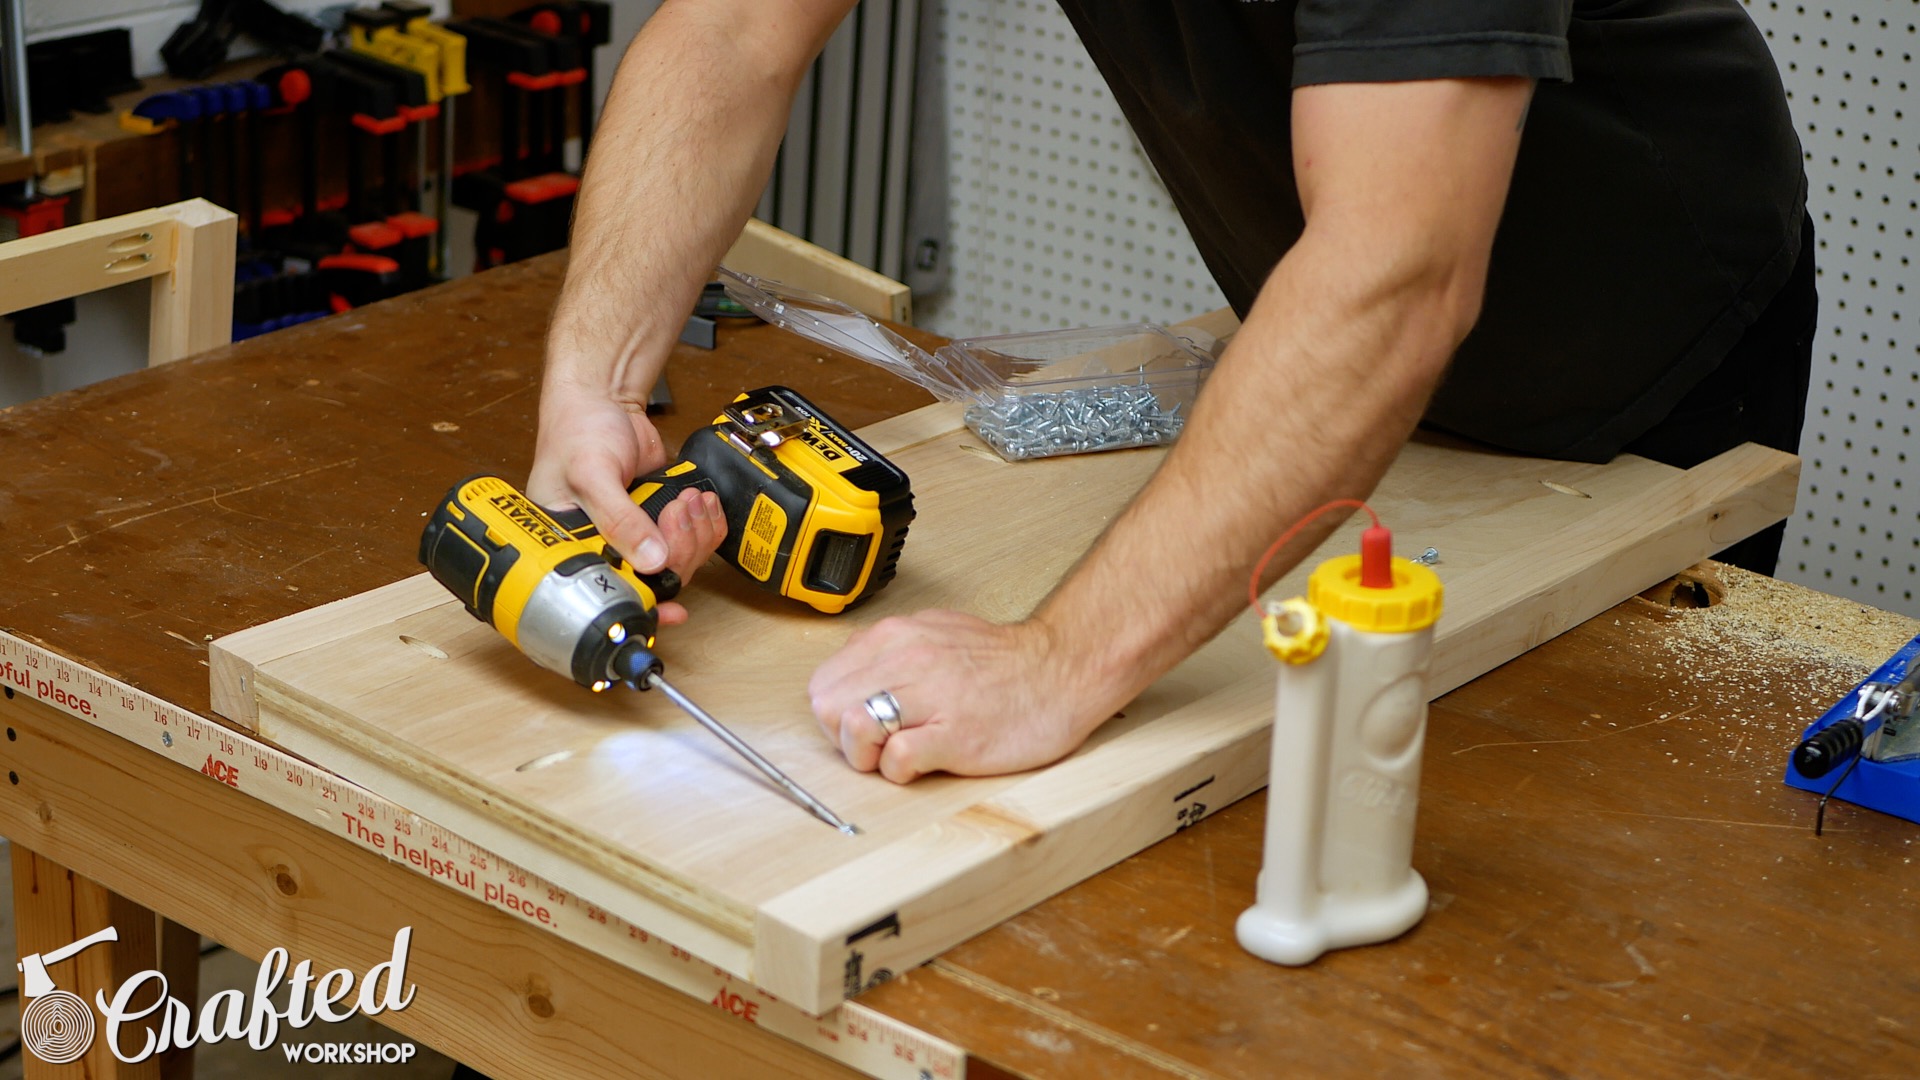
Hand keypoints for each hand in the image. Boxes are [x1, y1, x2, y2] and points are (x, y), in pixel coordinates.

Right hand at [528, 383, 725, 625]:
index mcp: (570, 549)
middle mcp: (602, 549)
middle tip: (675, 512)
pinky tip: (701, 503)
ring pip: (677, 563)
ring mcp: (634, 537)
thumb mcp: (592, 472)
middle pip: (652, 580)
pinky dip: (706, 525)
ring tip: (688, 500)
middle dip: (678, 550)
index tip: (670, 610)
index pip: (608, 592)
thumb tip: (650, 559)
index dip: (642, 605)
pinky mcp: (659, 520)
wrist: (603, 400)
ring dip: (695, 535)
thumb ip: (620, 517)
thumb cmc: (576, 431)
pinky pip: (692, 540)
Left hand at [808, 611, 1112, 782]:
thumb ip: (889, 652)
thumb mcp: (934, 633)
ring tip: (899, 752)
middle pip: (826, 708)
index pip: (822, 682)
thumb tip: (853, 677)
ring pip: (853, 729)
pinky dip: (902, 771)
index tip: (862, 720)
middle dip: (844, 736)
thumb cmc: (1002, 662)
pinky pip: (897, 760)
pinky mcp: (955, 736)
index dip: (835, 712)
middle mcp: (907, 660)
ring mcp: (931, 697)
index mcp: (896, 636)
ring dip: (868, 754)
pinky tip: (926, 762)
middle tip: (878, 742)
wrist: (1061, 671)